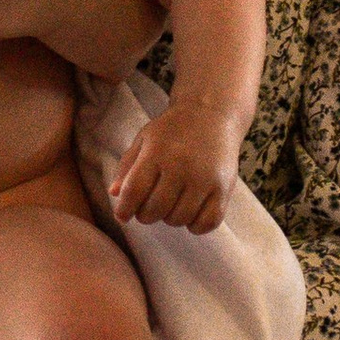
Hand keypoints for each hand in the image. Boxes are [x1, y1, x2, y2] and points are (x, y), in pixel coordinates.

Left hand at [107, 97, 237, 230]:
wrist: (212, 113)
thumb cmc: (173, 129)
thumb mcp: (145, 139)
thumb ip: (127, 166)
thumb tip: (114, 194)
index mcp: (157, 152)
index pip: (134, 191)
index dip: (124, 209)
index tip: (123, 215)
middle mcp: (181, 166)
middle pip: (155, 210)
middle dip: (146, 214)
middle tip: (150, 206)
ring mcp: (205, 179)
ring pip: (179, 219)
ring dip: (171, 218)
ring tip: (172, 203)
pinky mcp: (224, 188)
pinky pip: (207, 223)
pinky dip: (196, 225)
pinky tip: (191, 212)